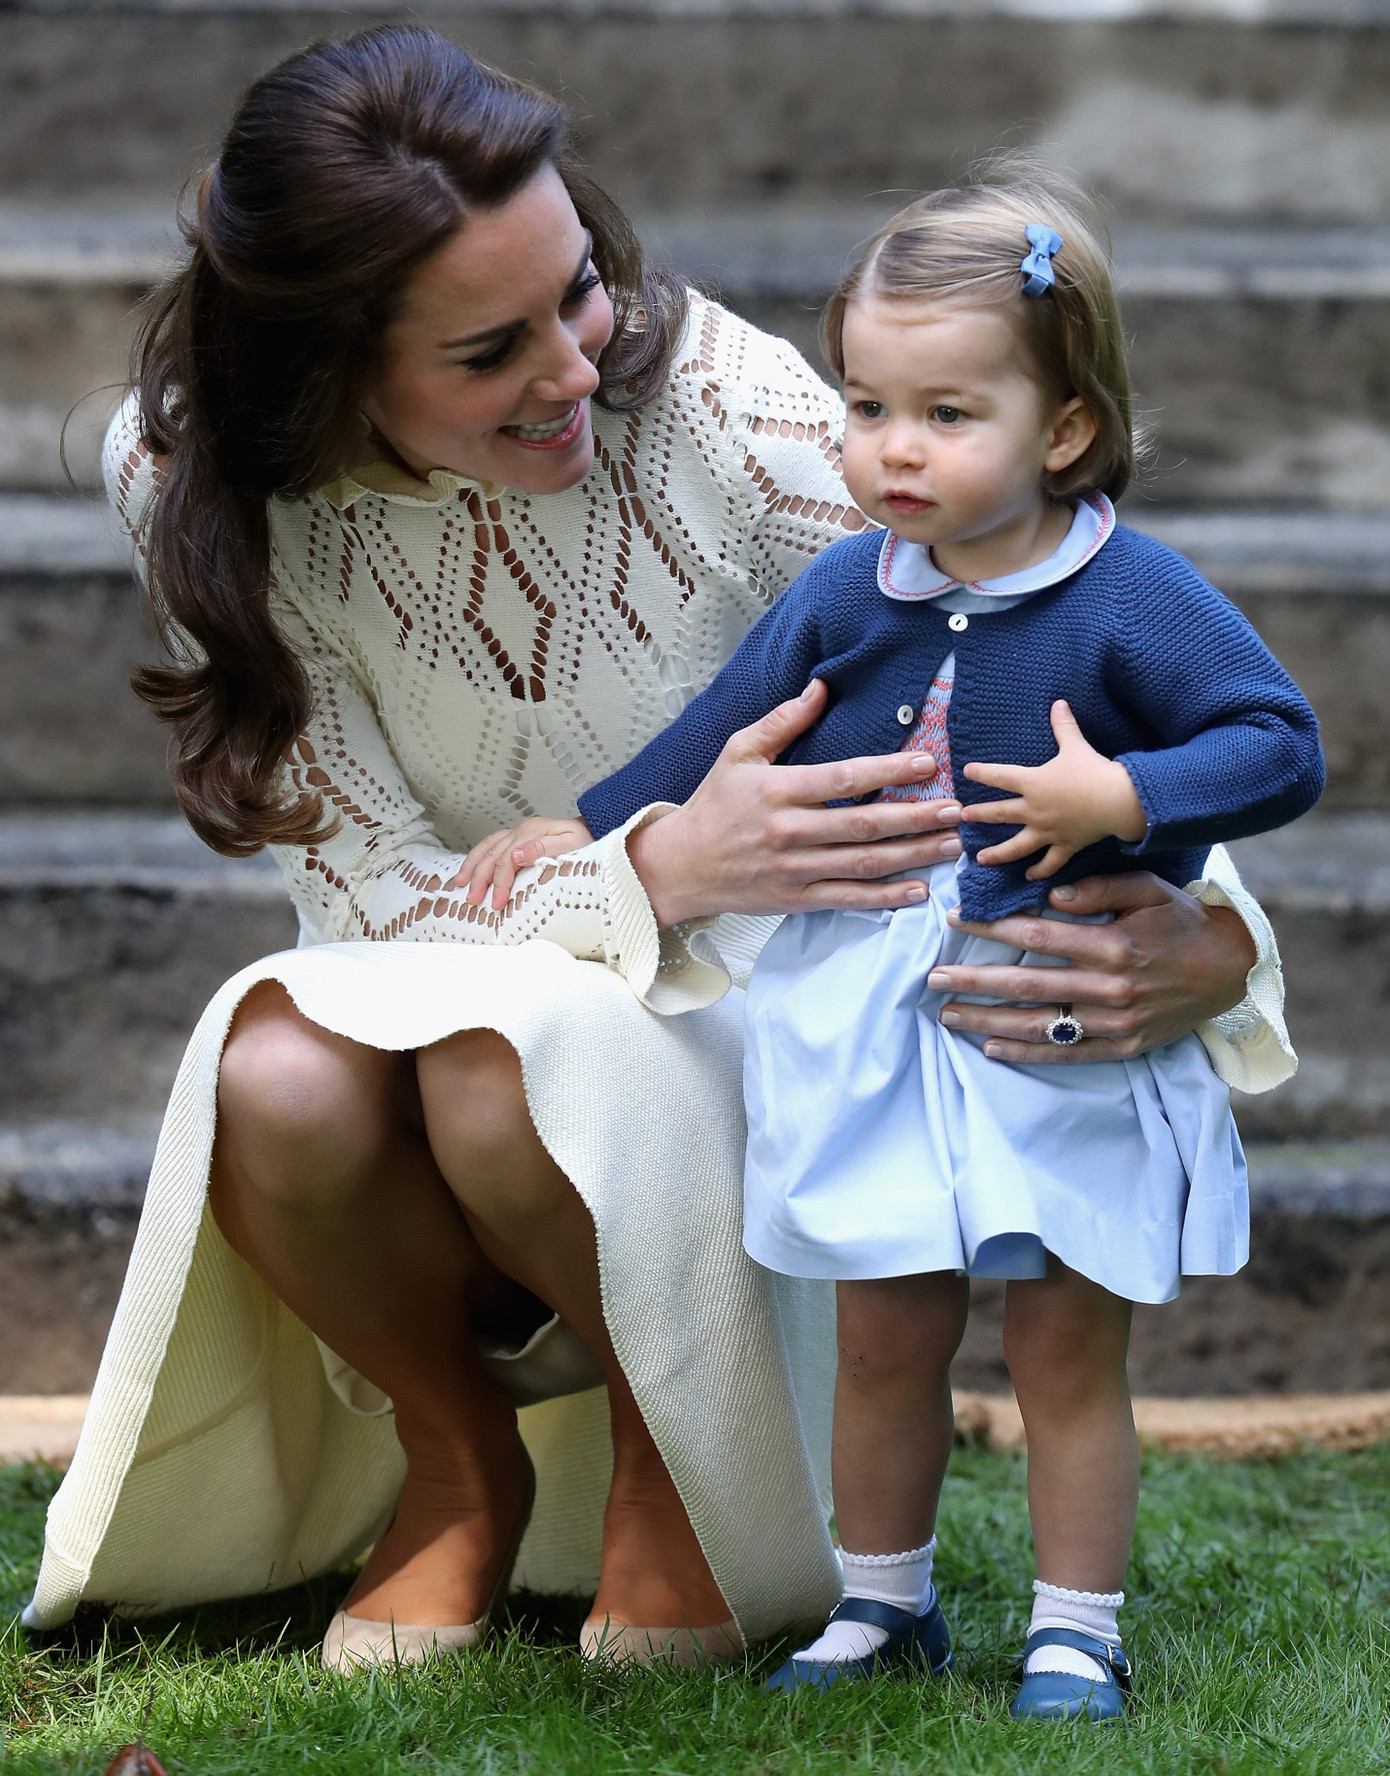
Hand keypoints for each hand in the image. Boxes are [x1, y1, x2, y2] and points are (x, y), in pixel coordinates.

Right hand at [448, 816, 592, 910]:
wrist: (594, 830)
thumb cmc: (586, 842)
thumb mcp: (572, 844)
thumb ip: (545, 848)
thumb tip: (516, 854)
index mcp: (531, 832)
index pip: (507, 860)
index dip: (499, 882)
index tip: (496, 903)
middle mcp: (521, 830)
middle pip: (492, 855)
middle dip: (480, 879)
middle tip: (473, 901)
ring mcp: (518, 832)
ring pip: (487, 847)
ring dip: (472, 865)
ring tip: (460, 883)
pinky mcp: (518, 837)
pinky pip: (491, 844)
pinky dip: (478, 856)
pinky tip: (471, 867)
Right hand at [626, 679, 964, 926]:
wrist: (679, 866)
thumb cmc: (712, 805)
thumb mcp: (738, 752)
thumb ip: (782, 721)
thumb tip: (820, 686)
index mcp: (777, 790)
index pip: (843, 779)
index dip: (888, 770)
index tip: (927, 763)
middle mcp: (789, 832)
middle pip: (864, 825)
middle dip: (916, 817)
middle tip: (955, 810)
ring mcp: (794, 869)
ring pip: (863, 863)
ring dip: (913, 855)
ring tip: (950, 845)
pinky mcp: (796, 899)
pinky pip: (848, 899)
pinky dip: (885, 898)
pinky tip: (919, 890)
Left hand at [928, 871, 1255, 1063]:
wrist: (1231, 970)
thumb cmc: (1183, 922)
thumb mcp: (1149, 890)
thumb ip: (1099, 888)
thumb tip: (1051, 897)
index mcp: (1113, 944)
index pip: (1037, 936)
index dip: (991, 929)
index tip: (954, 922)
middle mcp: (1110, 987)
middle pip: (1028, 985)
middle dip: (975, 981)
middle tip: (933, 977)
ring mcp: (1115, 1022)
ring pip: (1040, 1023)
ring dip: (988, 1020)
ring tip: (948, 1013)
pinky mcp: (1122, 1046)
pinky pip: (1067, 1053)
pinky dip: (1027, 1053)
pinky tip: (991, 1047)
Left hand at [964, 700, 1146, 878]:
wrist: (1118, 800)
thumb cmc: (1094, 771)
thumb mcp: (1076, 745)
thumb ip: (1064, 725)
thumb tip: (1058, 702)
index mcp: (1033, 783)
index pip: (1000, 777)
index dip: (982, 773)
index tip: (966, 772)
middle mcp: (1035, 810)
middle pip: (1000, 814)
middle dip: (979, 816)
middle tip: (962, 818)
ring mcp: (1048, 831)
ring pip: (1017, 846)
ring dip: (998, 854)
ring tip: (981, 859)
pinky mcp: (1066, 846)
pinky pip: (1050, 862)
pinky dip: (1039, 870)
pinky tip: (1028, 876)